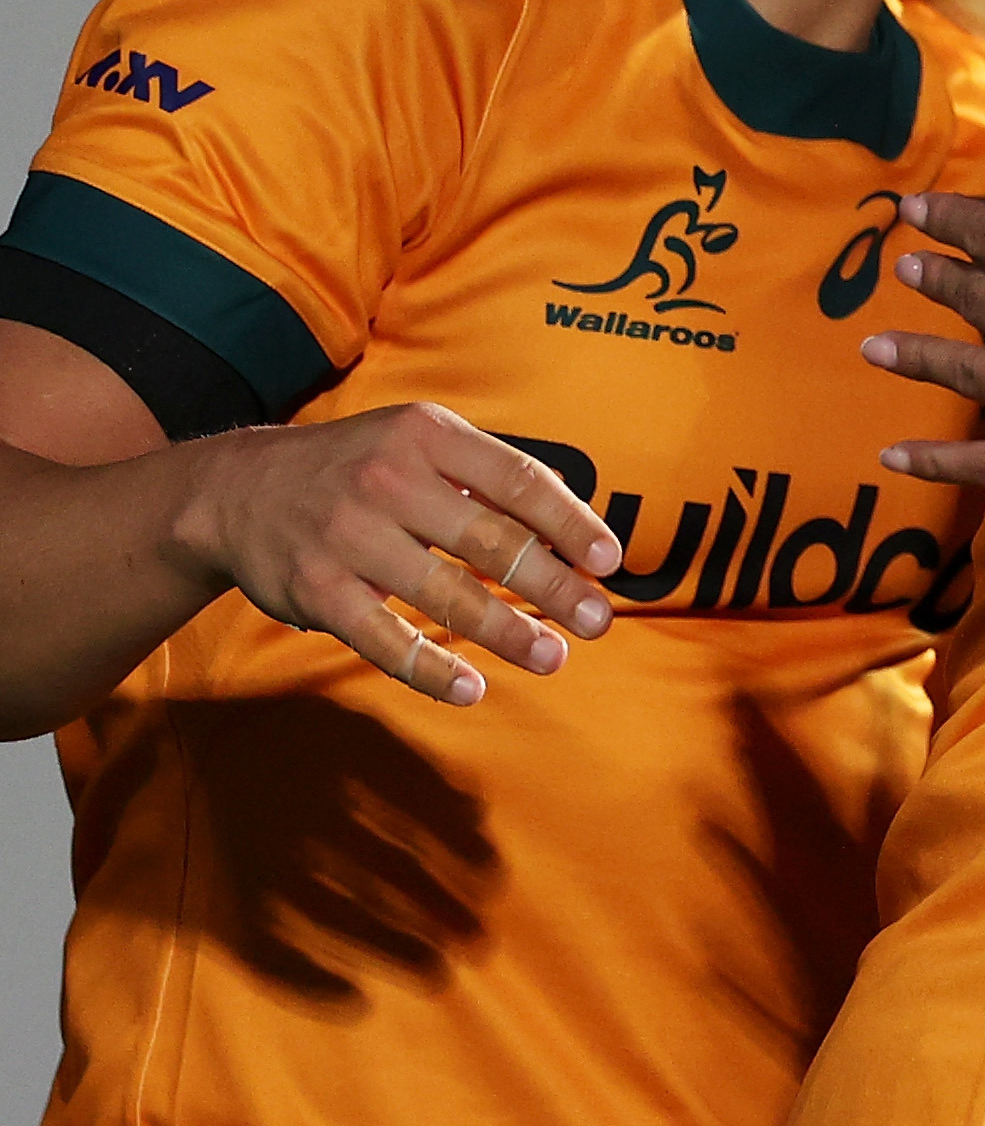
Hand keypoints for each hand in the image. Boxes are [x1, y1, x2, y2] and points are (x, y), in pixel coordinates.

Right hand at [170, 402, 616, 704]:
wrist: (235, 491)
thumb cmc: (358, 468)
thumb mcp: (419, 443)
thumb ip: (489, 475)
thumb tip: (578, 520)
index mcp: (426, 436)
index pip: (517, 480)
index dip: (570, 524)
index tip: (609, 562)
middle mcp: (387, 480)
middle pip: (490, 541)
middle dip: (552, 587)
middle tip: (597, 621)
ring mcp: (347, 536)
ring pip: (445, 595)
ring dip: (507, 632)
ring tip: (553, 657)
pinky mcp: (315, 588)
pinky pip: (384, 638)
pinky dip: (430, 669)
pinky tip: (472, 688)